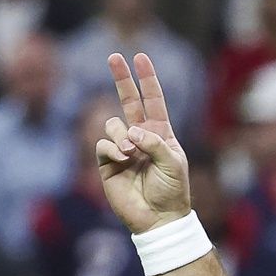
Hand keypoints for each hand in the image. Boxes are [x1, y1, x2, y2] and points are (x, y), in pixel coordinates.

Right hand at [97, 53, 190, 233]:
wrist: (159, 218)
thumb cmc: (172, 191)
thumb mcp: (172, 163)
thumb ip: (154, 142)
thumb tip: (130, 131)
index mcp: (161, 134)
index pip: (153, 101)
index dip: (147, 80)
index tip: (140, 57)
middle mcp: (141, 138)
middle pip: (128, 101)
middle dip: (121, 79)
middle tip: (114, 56)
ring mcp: (123, 149)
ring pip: (112, 124)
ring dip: (120, 134)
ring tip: (131, 153)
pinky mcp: (108, 163)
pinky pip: (103, 144)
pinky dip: (112, 149)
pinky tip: (122, 159)